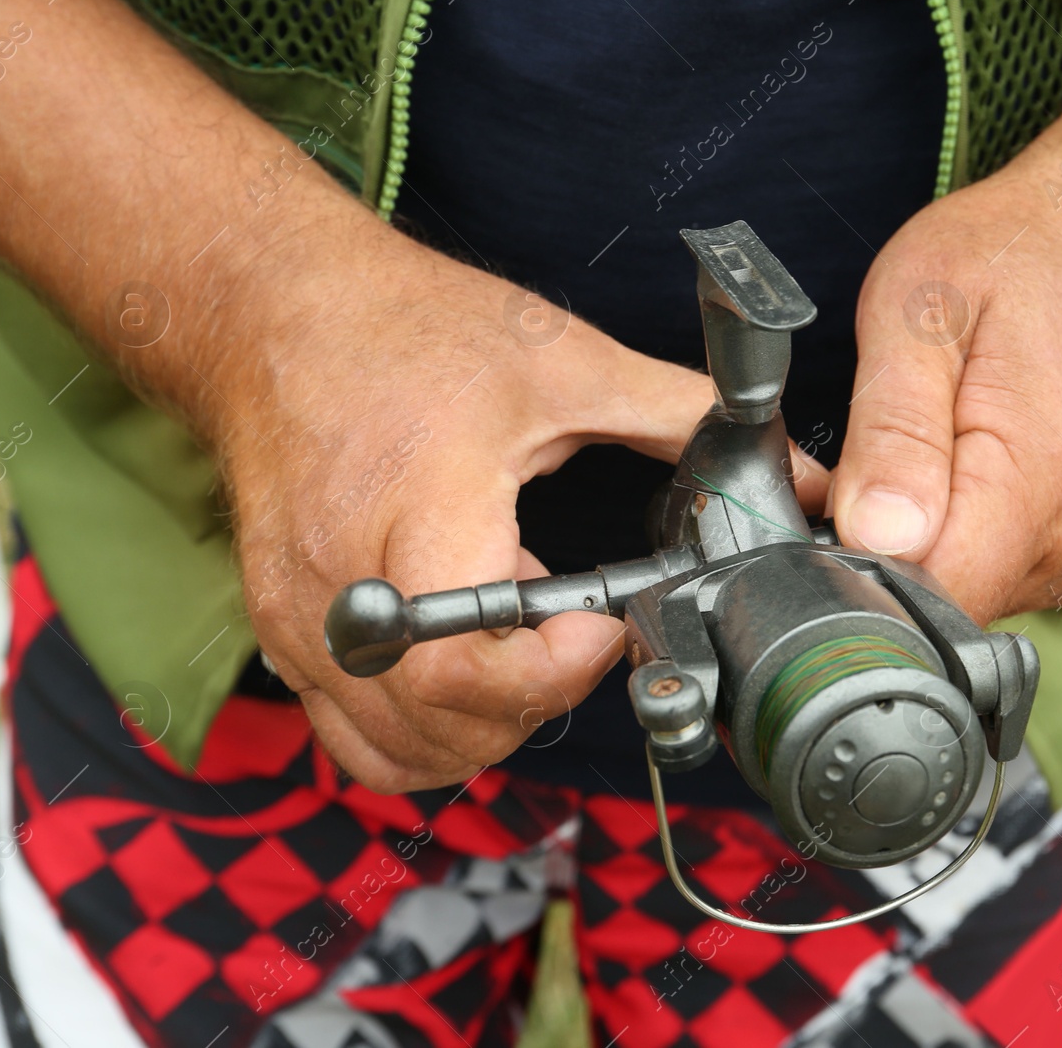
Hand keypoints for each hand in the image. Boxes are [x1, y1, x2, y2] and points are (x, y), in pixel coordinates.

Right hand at [220, 234, 718, 792]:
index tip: (603, 624)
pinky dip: (423, 734)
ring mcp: (298, 617)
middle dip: (535, 702)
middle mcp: (338, 582)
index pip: (470, 663)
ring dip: (483, 728)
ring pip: (402, 749)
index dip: (556, 671)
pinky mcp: (282, 632)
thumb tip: (786, 465)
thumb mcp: (561, 359)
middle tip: (574, 633)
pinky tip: (465, 670)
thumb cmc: (406, 329)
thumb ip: (678, 416)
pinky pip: (357, 737)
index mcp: (414, 507)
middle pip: (442, 723)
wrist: (275, 312)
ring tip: (520, 647)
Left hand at [831, 175, 1061, 620]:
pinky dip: (947, 539)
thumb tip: (876, 535)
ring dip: (910, 543)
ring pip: (957, 595)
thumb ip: (893, 429)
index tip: (826, 505)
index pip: (933, 591)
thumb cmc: (1013, 259)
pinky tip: (944, 472)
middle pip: (940, 601)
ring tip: (910, 451)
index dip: (857, 564)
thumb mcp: (918, 310)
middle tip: (858, 459)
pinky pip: (985, 576)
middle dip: (876, 551)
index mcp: (1042, 471)